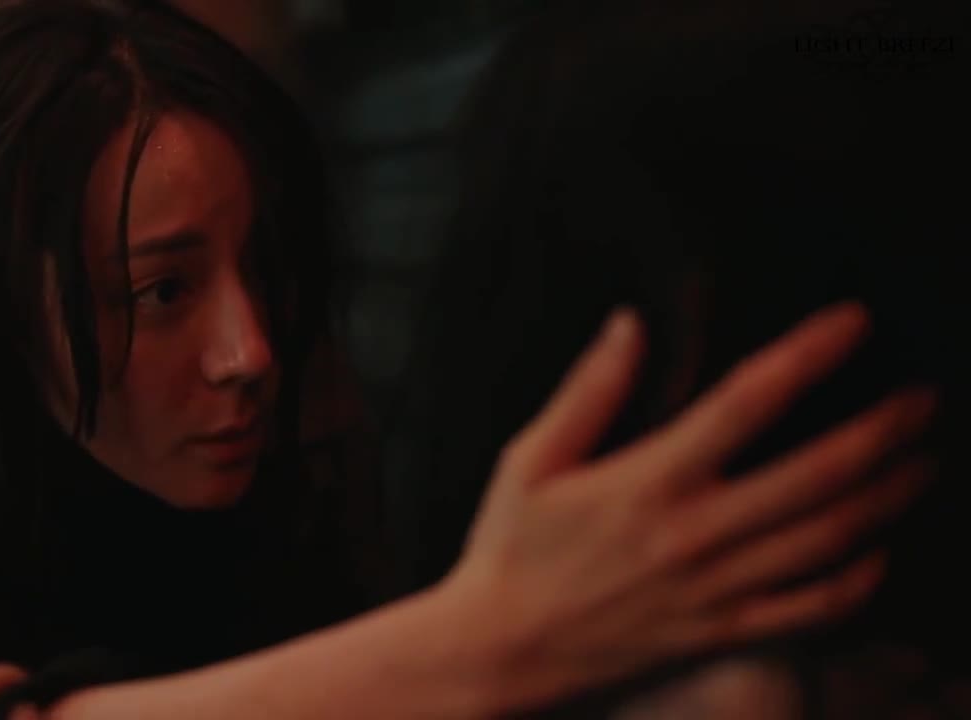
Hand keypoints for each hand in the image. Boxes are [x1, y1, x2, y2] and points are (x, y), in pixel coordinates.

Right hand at [444, 302, 933, 710]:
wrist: (501, 649)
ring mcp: (716, 590)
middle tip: (925, 397)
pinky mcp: (721, 633)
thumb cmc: (510, 548)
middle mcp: (695, 534)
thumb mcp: (529, 460)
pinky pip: (808, 610)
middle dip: (884, 430)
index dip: (809, 355)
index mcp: (648, 481)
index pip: (747, 403)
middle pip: (816, 475)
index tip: (853, 320)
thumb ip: (587, 392)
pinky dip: (857, 581)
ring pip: (828, 541)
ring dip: (888, 496)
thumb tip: (631, 324)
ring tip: (925, 459)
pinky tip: (879, 550)